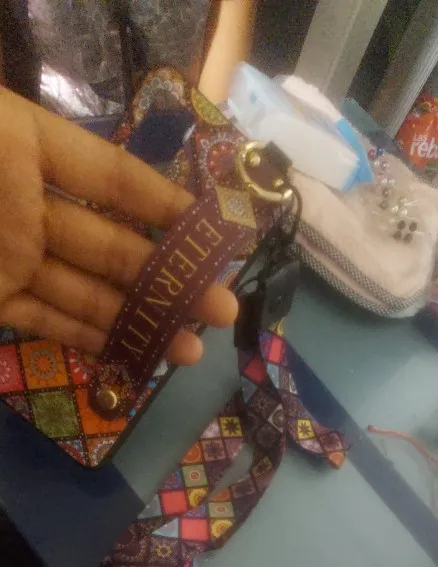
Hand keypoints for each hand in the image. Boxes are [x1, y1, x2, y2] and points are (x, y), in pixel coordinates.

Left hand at [0, 87, 237, 363]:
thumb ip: (64, 157)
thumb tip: (133, 176)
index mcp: (24, 149)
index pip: (110, 175)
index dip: (163, 201)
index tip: (217, 233)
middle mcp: (26, 208)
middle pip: (110, 243)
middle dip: (170, 278)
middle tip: (224, 309)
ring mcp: (10, 260)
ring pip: (86, 292)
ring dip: (143, 320)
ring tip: (194, 349)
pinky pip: (47, 323)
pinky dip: (92, 340)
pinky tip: (138, 354)